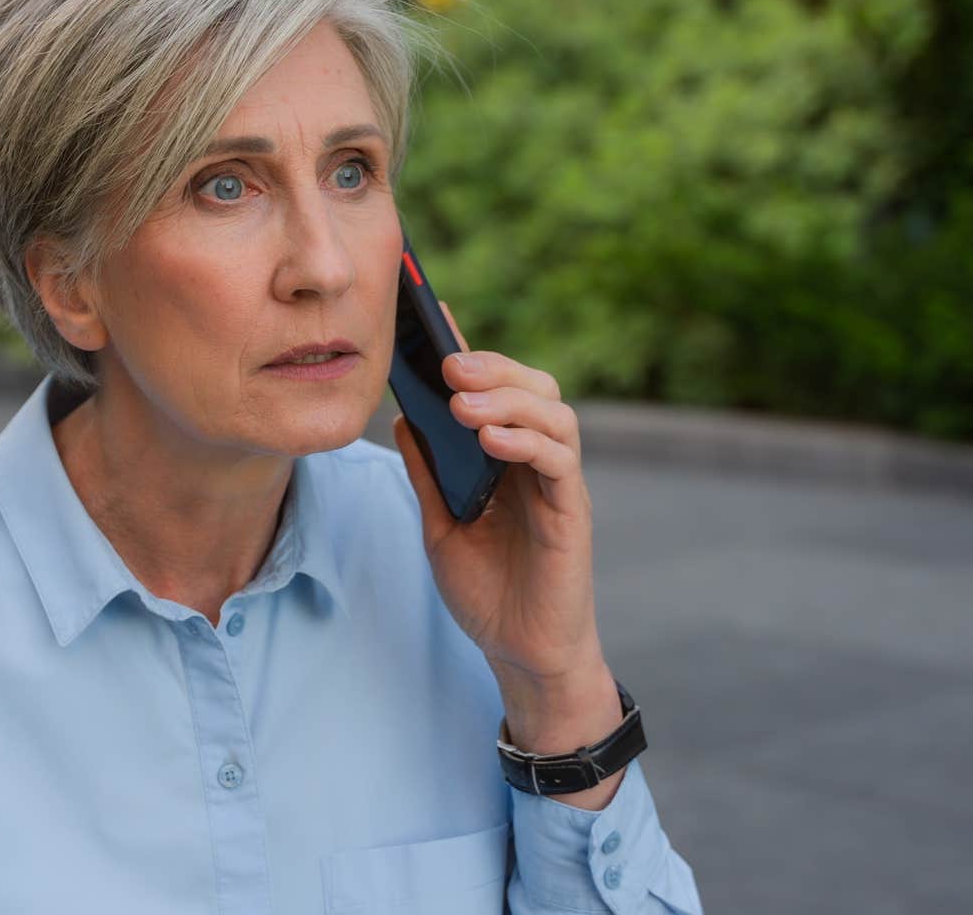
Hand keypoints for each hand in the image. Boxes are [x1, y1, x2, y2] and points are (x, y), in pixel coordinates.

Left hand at [391, 303, 623, 806]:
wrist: (521, 654)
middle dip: (492, 366)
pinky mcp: (571, 511)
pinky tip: (490, 440)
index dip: (470, 351)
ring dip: (506, 399)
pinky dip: (526, 440)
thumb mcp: (440, 526)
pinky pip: (559, 460)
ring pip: (552, 412)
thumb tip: (401, 418)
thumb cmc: (486, 592)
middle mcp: (537, 461)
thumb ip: (428, 474)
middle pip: (533, 386)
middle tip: (447, 364)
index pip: (495, 389)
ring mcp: (558, 483)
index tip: (431, 319)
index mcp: (506, 457)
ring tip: (461, 404)